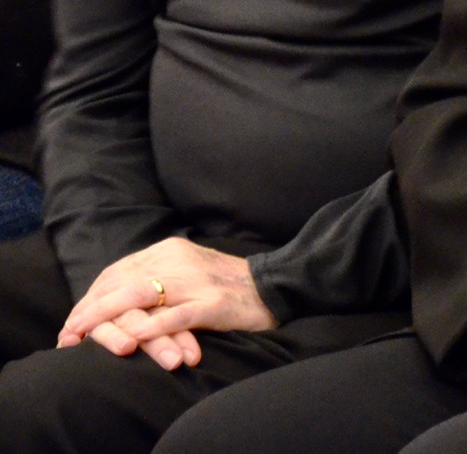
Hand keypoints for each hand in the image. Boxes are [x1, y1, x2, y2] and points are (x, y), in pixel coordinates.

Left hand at [58, 237, 276, 370]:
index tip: (73, 320)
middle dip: (90, 310)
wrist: (276, 285)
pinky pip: (175, 315)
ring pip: (140, 295)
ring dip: (107, 317)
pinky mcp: (213, 303)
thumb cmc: (229, 284)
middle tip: (68, 333)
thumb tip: (116, 295)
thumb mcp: (187, 271)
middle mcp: (178, 260)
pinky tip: (131, 339)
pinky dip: (151, 327)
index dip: (91, 296)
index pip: (118, 271)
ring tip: (84, 335)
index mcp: (170, 250)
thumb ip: (157, 277)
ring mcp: (196, 281)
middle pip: (122, 282)